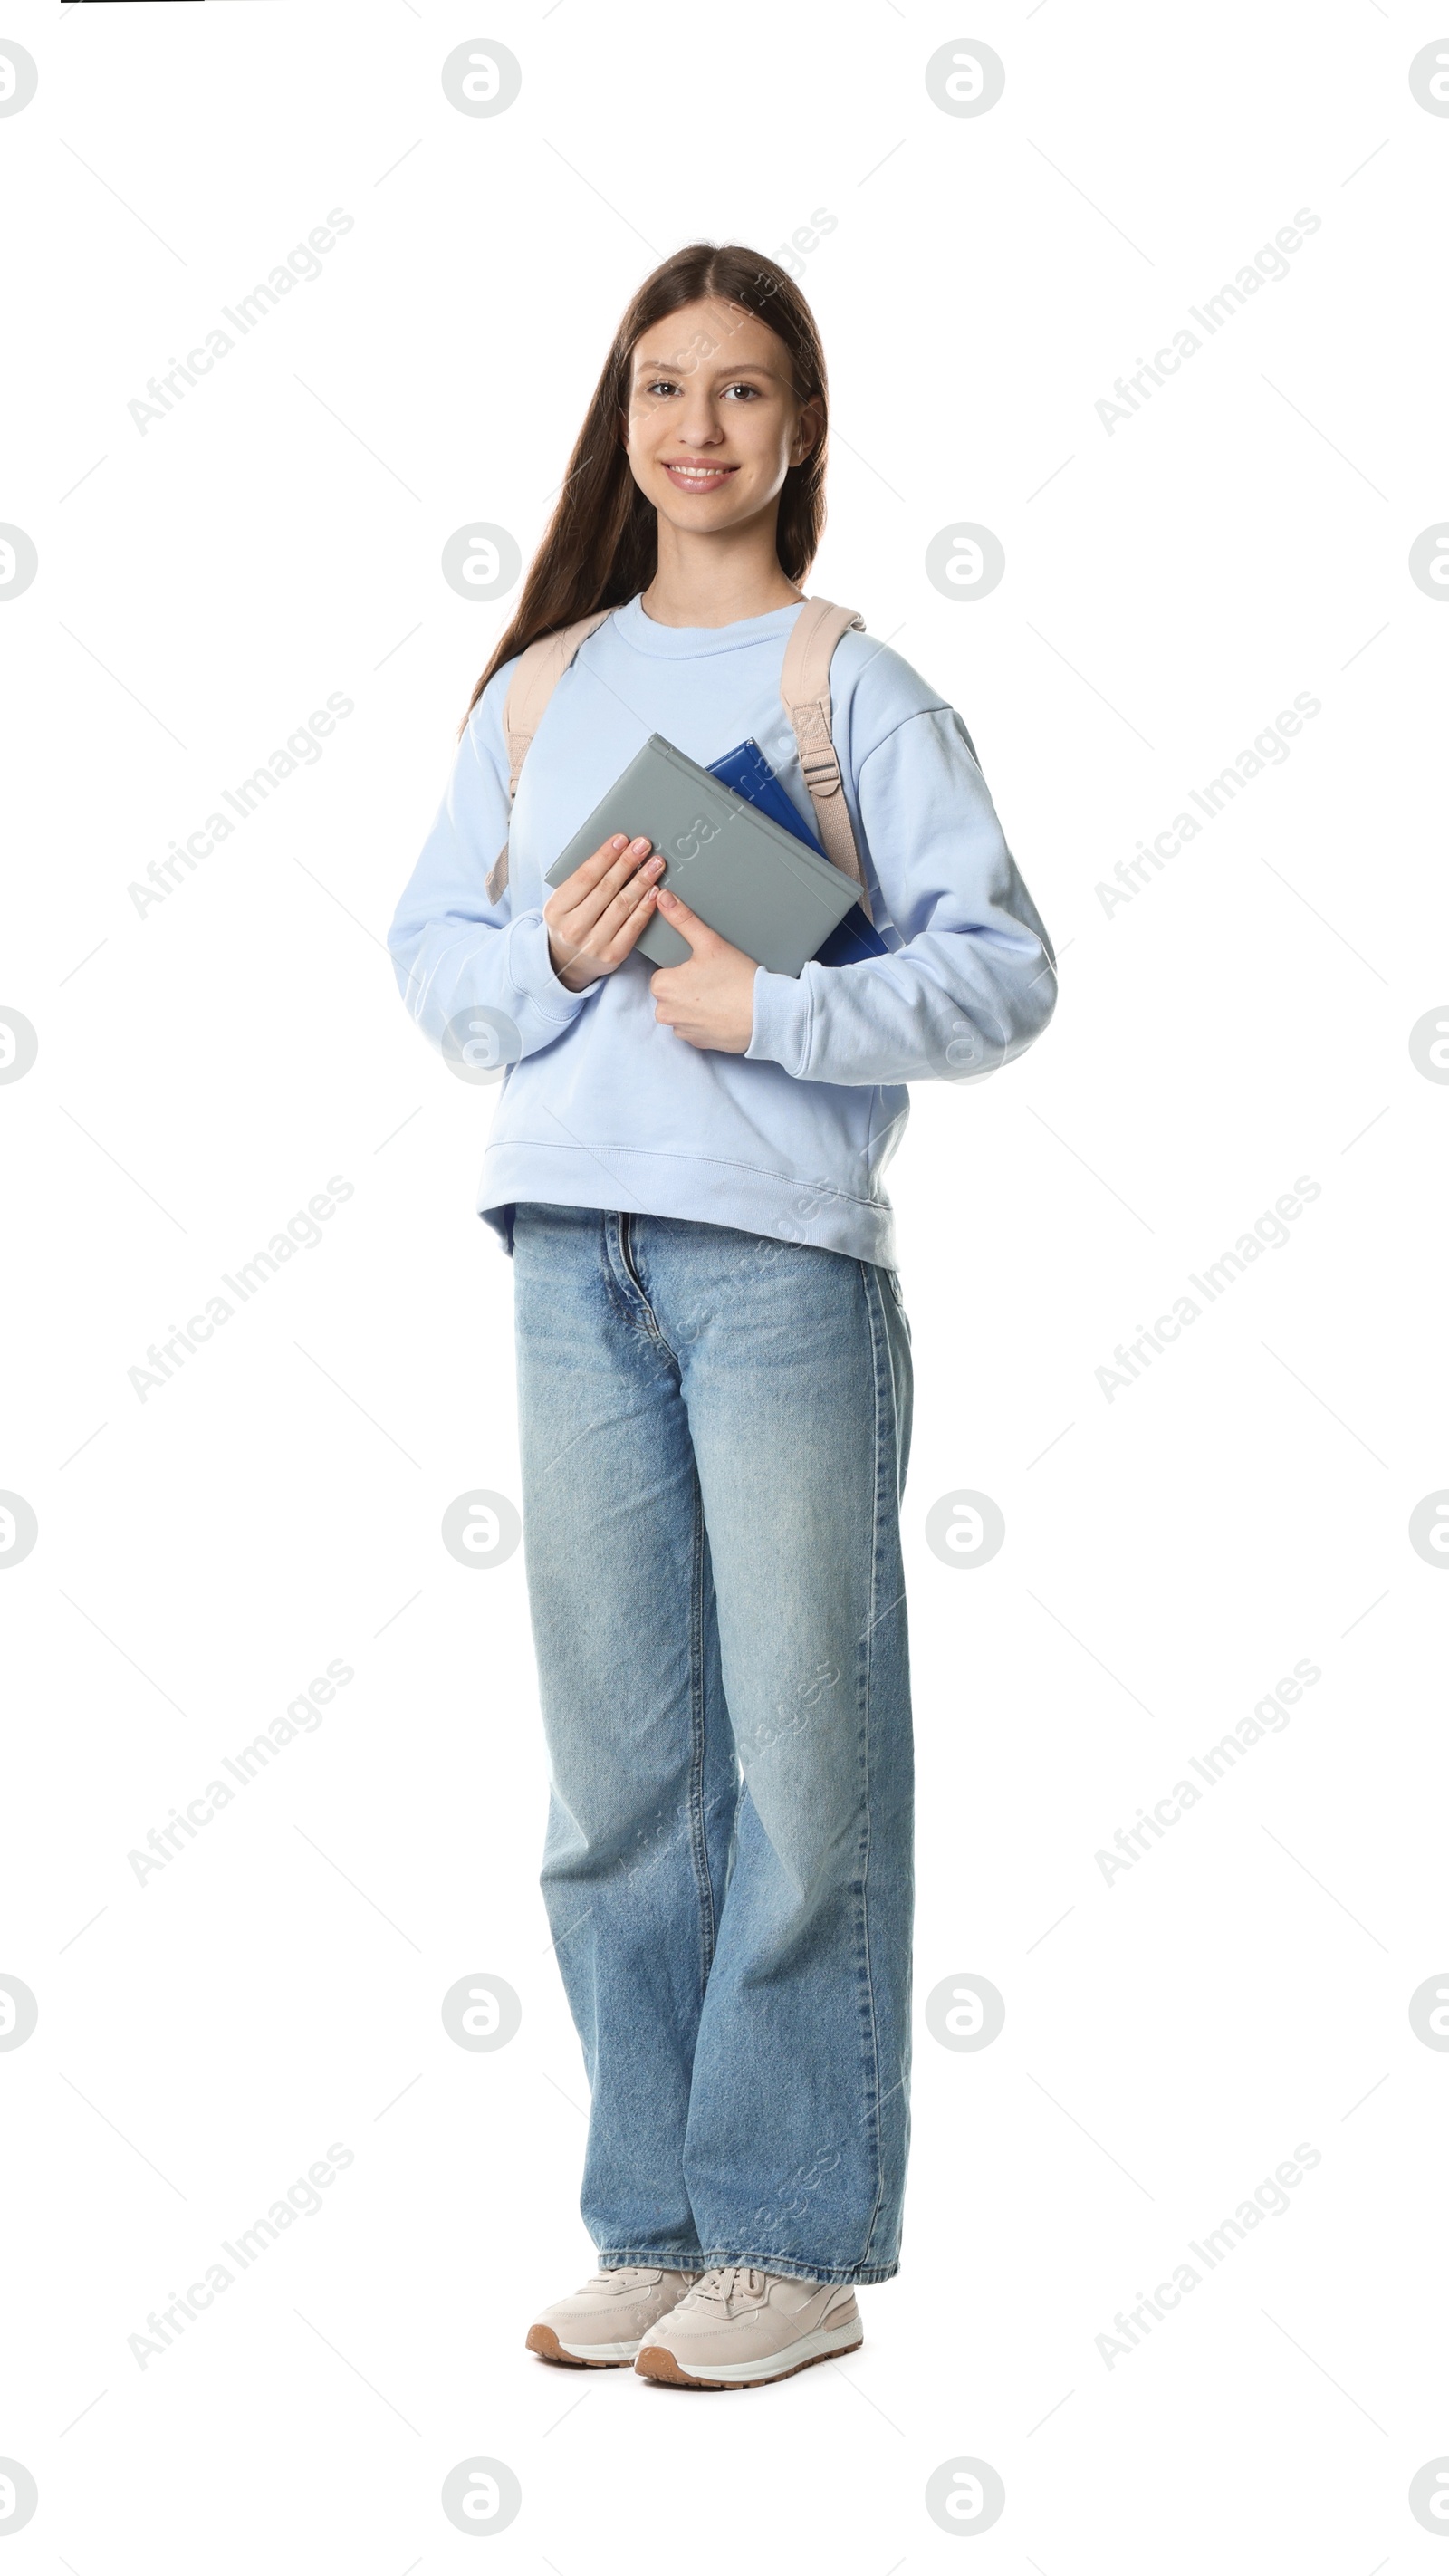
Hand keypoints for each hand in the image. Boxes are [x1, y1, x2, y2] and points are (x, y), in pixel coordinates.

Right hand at [545, 834, 663, 990]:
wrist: (567, 963)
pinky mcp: (613, 954)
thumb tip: (613, 852)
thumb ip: (581, 882)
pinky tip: (655, 891)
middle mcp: (573, 928)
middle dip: (627, 863)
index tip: (622, 840)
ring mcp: (594, 944)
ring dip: (642, 881)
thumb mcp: (563, 902)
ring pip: (623, 905)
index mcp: (556, 910)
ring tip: (655, 864)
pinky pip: (634, 926)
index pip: (584, 877)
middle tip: (644, 845)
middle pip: (606, 889)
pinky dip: (646, 906)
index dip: (605, 856)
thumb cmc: (568, 923)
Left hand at [648, 886, 758, 1052]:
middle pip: (672, 993)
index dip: (685, 968)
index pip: (664, 973)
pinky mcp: (697, 1044)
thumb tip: (664, 899)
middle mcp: (665, 1013)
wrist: (766, 1015)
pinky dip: (706, 1020)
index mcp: (662, 987)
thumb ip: (683, 920)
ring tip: (721, 996)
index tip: (704, 967)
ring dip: (696, 1004)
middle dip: (689, 987)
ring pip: (683, 1011)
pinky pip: (695, 1028)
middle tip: (715, 980)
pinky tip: (724, 1011)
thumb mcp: (710, 942)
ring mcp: (682, 1031)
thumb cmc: (738, 979)